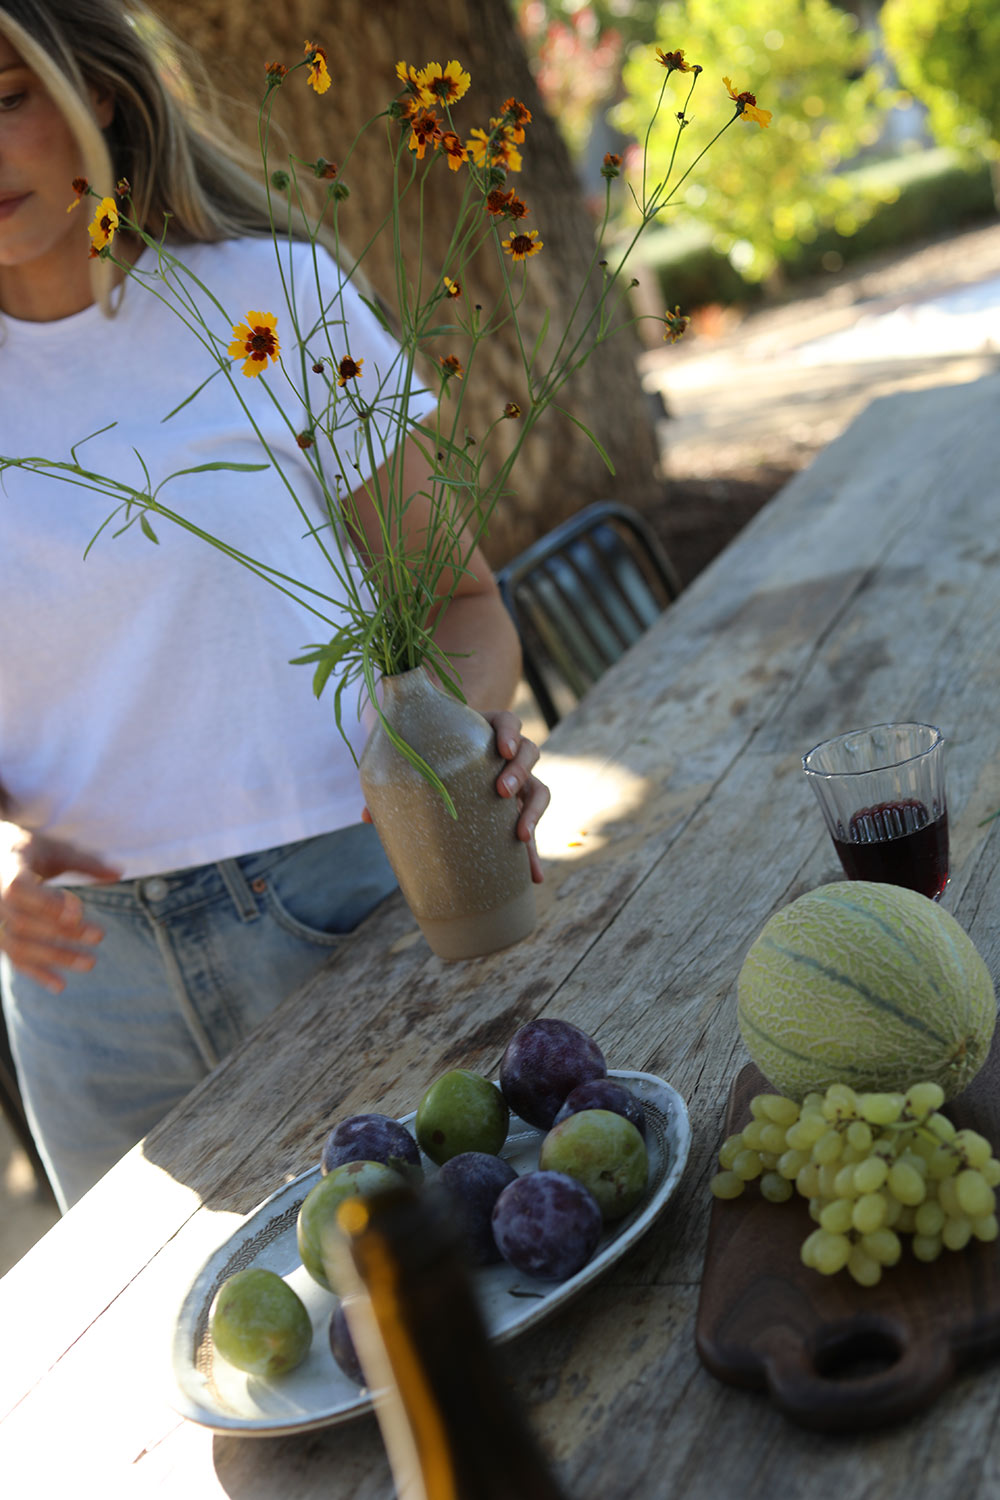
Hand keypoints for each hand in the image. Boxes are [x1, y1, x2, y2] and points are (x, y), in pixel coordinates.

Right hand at [0, 826, 121, 992]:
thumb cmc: (31, 852)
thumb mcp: (56, 850)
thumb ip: (86, 863)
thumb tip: (120, 872)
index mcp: (7, 868)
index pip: (18, 889)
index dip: (46, 903)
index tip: (79, 910)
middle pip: (23, 922)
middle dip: (62, 932)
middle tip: (100, 935)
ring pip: (18, 945)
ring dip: (54, 957)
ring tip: (90, 963)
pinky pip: (14, 958)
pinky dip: (36, 973)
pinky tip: (60, 985)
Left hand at [360, 710, 550, 883]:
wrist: (437, 767)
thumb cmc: (425, 757)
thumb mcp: (414, 761)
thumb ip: (394, 782)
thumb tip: (366, 817)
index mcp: (484, 731)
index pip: (509, 723)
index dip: (510, 733)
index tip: (502, 749)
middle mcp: (506, 755)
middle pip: (528, 752)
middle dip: (519, 772)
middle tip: (502, 792)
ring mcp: (515, 782)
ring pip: (539, 788)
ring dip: (534, 811)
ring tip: (521, 836)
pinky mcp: (517, 809)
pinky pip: (532, 826)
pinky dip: (533, 852)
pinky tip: (533, 877)